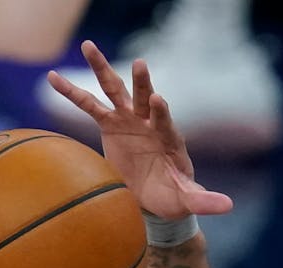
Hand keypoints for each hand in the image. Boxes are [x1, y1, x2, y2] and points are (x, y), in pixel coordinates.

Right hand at [46, 40, 232, 220]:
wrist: (154, 196)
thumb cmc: (173, 197)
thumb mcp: (187, 199)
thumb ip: (204, 200)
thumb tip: (229, 206)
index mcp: (168, 139)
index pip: (165, 122)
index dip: (161, 112)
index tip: (158, 99)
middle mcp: (148, 123)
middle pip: (144, 97)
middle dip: (142, 82)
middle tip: (140, 63)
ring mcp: (128, 121)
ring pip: (114, 91)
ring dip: (102, 68)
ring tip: (87, 45)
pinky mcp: (110, 125)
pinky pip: (89, 106)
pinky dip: (71, 93)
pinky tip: (53, 77)